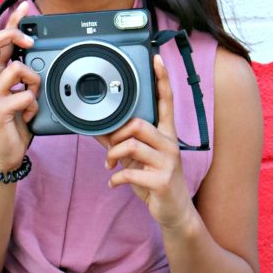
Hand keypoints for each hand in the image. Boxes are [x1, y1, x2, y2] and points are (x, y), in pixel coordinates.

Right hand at [0, 0, 40, 171]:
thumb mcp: (18, 93)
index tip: (24, 6)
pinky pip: (25, 96)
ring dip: (33, 82)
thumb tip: (36, 55)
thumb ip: (23, 75)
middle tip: (29, 40)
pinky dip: (33, 106)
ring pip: (17, 69)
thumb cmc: (12, 123)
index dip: (10, 20)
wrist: (3, 155)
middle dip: (13, 33)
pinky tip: (28, 116)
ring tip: (32, 98)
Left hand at [96, 54, 194, 230]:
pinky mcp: (162, 180)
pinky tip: (114, 182)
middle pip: (139, 123)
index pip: (166, 102)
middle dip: (117, 135)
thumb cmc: (155, 182)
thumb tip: (97, 130)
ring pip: (132, 145)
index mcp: (166, 135)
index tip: (157, 59)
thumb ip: (121, 144)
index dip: (162, 80)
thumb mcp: (138, 161)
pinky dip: (115, 178)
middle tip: (111, 150)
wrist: (174, 213)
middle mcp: (170, 144)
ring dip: (113, 155)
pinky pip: (130, 172)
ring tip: (110, 166)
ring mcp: (168, 162)